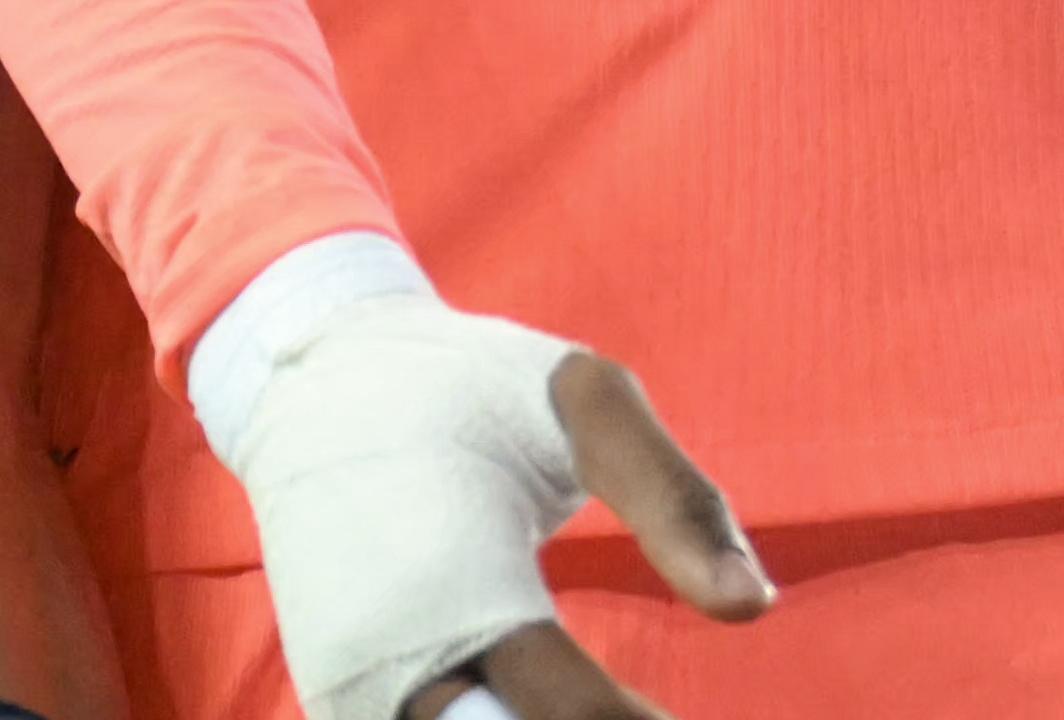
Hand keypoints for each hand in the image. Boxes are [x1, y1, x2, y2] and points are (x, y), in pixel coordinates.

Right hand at [227, 293, 770, 719]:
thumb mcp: (583, 401)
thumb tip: (755, 606)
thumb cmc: (465, 383)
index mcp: (463, 582)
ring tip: (603, 705)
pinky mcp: (339, 698)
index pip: (579, 714)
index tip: (679, 713)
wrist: (309, 377)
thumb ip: (675, 500)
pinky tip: (537, 705)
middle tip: (647, 711)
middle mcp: (396, 659)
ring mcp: (356, 690)